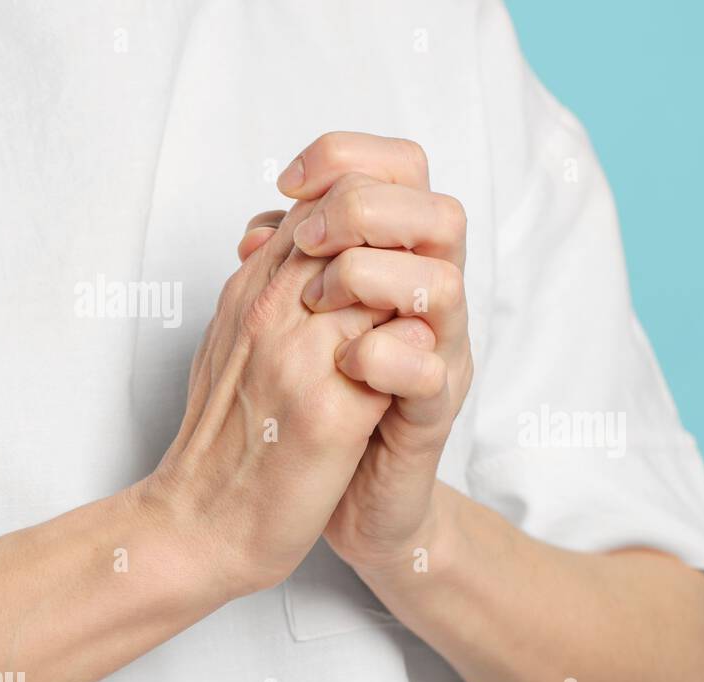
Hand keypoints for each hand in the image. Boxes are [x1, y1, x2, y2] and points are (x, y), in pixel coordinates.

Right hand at [148, 199, 411, 596]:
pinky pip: (396, 359)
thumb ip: (267, 288)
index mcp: (252, 288)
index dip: (375, 213)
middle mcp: (272, 310)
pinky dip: (415, 361)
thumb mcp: (234, 344)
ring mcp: (300, 359)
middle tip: (417, 295)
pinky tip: (413, 384)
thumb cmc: (226, 438)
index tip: (393, 257)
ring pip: (383, 282)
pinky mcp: (330, 416)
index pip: (325, 200)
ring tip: (416, 338)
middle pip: (357, 222)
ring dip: (413, 303)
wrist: (200, 526)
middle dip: (406, 247)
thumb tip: (288, 236)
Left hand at [245, 133, 473, 572]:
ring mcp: (437, 359)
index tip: (288, 188)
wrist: (342, 501)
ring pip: (443, 284)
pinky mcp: (430, 419)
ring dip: (370, 283)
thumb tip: (260, 225)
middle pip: (438, 212)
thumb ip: (290, 268)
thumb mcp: (295, 322)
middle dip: (360, 213)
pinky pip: (429, 374)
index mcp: (398, 266)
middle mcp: (428, 304)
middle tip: (304, 250)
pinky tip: (342, 368)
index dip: (344, 158)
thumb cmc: (320, 408)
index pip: (402, 170)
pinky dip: (380, 362)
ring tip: (319, 311)